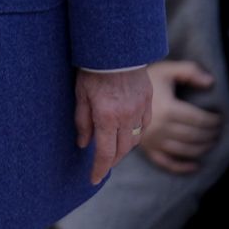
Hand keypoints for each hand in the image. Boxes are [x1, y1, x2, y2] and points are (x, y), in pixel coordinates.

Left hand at [75, 67, 151, 184]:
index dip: (100, 169)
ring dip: (124, 148)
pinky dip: (136, 133)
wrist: (116, 48)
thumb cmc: (92, 70)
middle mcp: (126, 117)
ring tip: (113, 149)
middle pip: (122, 150)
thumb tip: (84, 144)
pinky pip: (144, 125)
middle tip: (102, 165)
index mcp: (106, 117)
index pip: (105, 153)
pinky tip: (127, 133)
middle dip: (112, 161)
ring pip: (135, 139)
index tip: (94, 179)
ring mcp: (140, 109)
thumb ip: (82, 121)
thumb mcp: (80, 95)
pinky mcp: (149, 101)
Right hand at [140, 59, 222, 172]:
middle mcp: (161, 127)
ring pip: (185, 150)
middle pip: (195, 136)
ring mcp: (153, 140)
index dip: (214, 121)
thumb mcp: (166, 69)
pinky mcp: (146, 148)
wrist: (113, 88)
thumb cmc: (142, 78)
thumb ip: (189, 71)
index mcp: (168, 109)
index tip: (220, 118)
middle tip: (219, 131)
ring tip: (210, 142)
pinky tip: (195, 166)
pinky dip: (182, 167)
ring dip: (202, 148)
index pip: (200, 120)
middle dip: (211, 134)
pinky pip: (167, 162)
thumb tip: (210, 82)